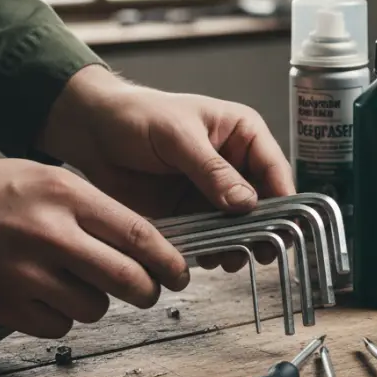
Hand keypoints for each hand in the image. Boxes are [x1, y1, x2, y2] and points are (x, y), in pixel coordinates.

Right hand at [0, 141, 189, 338]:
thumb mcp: (44, 178)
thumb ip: (92, 210)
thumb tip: (145, 244)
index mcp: (66, 195)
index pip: (141, 236)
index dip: (169, 262)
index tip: (180, 274)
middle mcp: (50, 234)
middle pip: (128, 280)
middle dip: (147, 292)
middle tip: (146, 292)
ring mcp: (24, 273)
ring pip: (94, 308)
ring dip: (96, 303)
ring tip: (74, 284)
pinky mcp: (2, 305)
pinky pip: (57, 326)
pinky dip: (60, 318)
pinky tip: (43, 297)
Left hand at [36, 65, 295, 271]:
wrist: (92, 132)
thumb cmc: (137, 116)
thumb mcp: (178, 137)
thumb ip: (212, 170)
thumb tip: (246, 202)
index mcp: (242, 134)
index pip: (274, 169)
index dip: (282, 198)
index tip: (284, 226)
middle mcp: (235, 164)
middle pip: (263, 201)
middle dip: (263, 227)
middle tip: (262, 252)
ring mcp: (213, 190)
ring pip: (240, 223)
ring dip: (239, 242)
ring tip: (231, 260)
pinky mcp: (191, 211)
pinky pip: (212, 233)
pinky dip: (214, 247)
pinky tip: (210, 257)